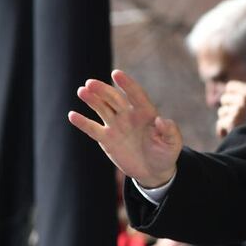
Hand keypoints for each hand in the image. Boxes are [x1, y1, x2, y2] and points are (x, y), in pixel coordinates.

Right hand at [69, 69, 181, 187]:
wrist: (153, 171)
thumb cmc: (165, 154)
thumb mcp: (173, 144)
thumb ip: (170, 132)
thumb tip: (161, 120)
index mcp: (146, 112)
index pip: (136, 94)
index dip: (127, 84)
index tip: (116, 74)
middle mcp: (128, 115)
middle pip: (114, 98)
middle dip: (103, 90)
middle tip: (91, 83)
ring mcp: (116, 125)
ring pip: (102, 108)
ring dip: (92, 100)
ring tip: (82, 91)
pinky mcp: (106, 139)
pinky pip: (93, 128)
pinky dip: (82, 122)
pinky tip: (72, 115)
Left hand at [216, 81, 245, 136]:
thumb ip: (244, 97)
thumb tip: (225, 90)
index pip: (230, 87)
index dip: (230, 96)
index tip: (234, 105)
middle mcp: (245, 98)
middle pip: (224, 99)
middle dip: (228, 109)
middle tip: (238, 119)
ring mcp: (238, 110)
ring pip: (221, 112)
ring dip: (226, 120)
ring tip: (238, 127)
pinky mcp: (232, 122)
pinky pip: (219, 124)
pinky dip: (222, 131)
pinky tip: (230, 134)